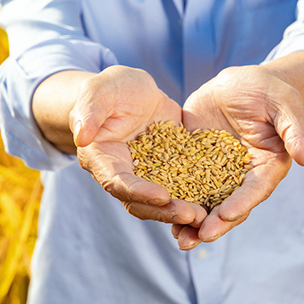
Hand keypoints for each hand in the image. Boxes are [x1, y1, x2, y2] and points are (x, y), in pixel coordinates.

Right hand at [71, 66, 207, 225]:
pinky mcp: (171, 168)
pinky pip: (185, 186)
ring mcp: (149, 175)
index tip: (162, 196)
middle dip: (167, 210)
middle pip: (142, 202)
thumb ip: (89, 111)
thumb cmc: (109, 88)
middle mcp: (124, 174)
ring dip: (184, 210)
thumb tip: (82, 137)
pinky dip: (199, 195)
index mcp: (103, 160)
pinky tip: (221, 200)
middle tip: (193, 215)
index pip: (118, 183)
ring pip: (164, 201)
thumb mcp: (99, 91)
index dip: (139, 192)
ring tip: (207, 215)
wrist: (132, 90)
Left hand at [173, 66, 303, 248]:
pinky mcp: (193, 162)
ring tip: (179, 240)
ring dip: (192, 221)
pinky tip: (158, 211)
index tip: (226, 216)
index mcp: (266, 167)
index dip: (241, 204)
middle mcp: (240, 177)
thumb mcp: (284, 104)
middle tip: (198, 237)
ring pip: (204, 202)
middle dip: (214, 223)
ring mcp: (215, 172)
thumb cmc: (268, 91)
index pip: (254, 190)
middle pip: (228, 205)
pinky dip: (173, 199)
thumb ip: (294, 131)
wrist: (238, 83)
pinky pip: (182, 183)